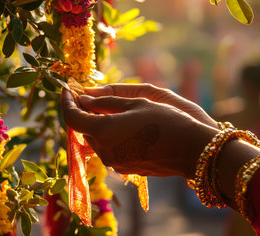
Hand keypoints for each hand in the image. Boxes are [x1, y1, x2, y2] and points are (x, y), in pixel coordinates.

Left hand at [61, 83, 218, 177]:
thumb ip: (105, 102)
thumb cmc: (166, 120)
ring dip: (96, 124)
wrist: (192, 150)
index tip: (67, 90)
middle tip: (90, 96)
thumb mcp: (136, 103)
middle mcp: (104, 150)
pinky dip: (108, 136)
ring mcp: (113, 162)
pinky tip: (123, 126)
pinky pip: (108, 149)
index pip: (71, 117)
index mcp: (103, 131)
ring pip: (95, 139)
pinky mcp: (123, 169)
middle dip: (84, 112)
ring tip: (110, 109)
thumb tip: (83, 99)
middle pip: (83, 128)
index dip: (66, 102)